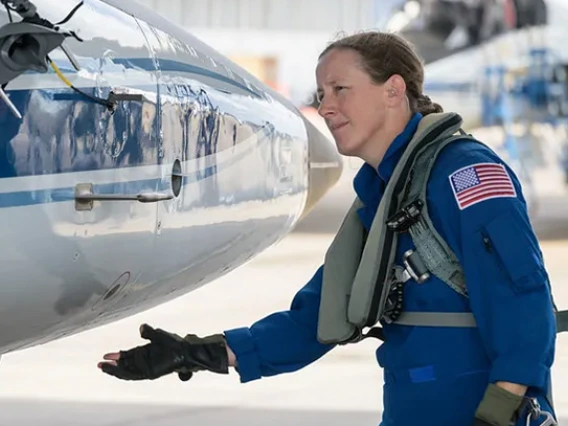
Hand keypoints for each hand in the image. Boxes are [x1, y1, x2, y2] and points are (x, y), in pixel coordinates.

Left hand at [97, 323, 228, 380]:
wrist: (189, 354)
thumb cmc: (176, 346)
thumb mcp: (163, 337)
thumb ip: (150, 332)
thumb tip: (141, 327)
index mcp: (147, 364)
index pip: (126, 364)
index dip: (115, 362)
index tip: (105, 358)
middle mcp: (146, 368)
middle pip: (125, 370)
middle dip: (112, 367)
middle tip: (100, 363)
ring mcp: (148, 367)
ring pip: (129, 370)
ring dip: (118, 367)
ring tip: (108, 362)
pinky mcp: (152, 365)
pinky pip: (135, 369)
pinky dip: (127, 365)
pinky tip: (123, 358)